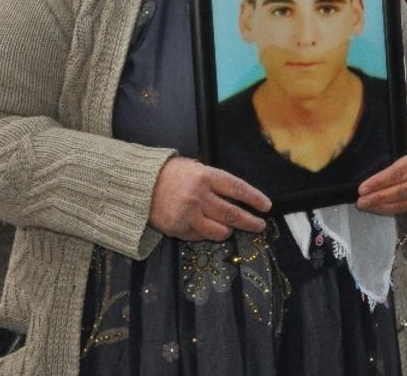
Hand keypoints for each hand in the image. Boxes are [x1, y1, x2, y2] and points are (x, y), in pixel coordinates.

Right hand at [148, 156, 270, 240]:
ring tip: (230, 228)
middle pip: (232, 214)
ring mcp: (188, 215)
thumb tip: (239, 196)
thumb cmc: (172, 174)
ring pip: (219, 231)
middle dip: (250, 222)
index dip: (254, 198)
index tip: (267, 206)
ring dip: (228, 231)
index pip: (237, 189)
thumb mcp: (196, 168)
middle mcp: (199, 196)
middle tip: (260, 226)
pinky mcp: (178, 229)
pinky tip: (206, 227)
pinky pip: (201, 237)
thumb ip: (215, 181)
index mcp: (206, 177)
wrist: (139, 186)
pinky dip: (207, 234)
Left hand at [356, 135, 406, 214]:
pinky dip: (387, 210)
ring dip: (381, 205)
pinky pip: (404, 208)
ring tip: (364, 205)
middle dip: (379, 196)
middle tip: (361, 200)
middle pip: (402, 189)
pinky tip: (374, 209)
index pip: (400, 170)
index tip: (363, 187)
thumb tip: (365, 155)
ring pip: (403, 201)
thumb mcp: (406, 144)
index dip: (380, 180)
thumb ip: (390, 147)